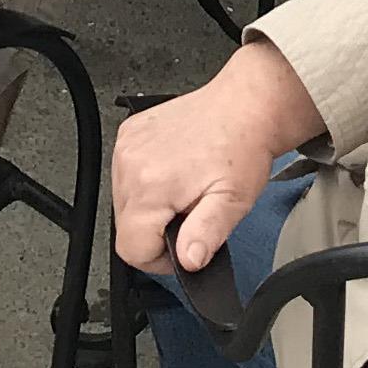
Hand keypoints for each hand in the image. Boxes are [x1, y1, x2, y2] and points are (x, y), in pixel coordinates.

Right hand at [112, 42, 323, 276]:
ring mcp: (127, 145)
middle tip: (190, 213)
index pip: (131, 248)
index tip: (183, 246)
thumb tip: (188, 261)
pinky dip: (146, 181)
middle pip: (126, 227)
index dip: (159, 259)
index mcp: (151, 184)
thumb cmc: (242, 149)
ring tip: (184, 191)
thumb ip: (207, 235)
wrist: (244, 107)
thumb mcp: (233, 202)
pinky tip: (174, 172)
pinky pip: (125, 174)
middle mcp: (131, 162)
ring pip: (123, 202)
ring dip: (151, 207)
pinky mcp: (129, 133)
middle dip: (157, 230)